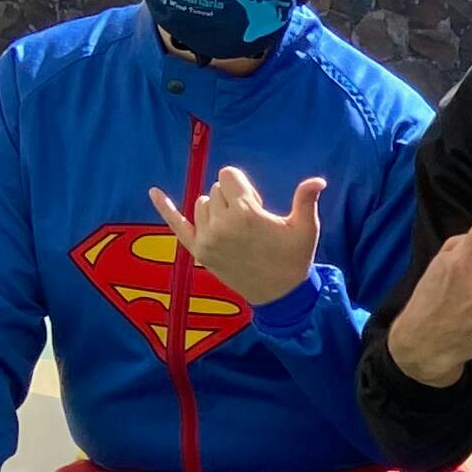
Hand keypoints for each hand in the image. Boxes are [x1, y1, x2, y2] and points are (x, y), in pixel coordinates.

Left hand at [149, 163, 321, 308]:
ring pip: (201, 203)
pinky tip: (153, 192)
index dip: (244, 187)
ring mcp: (206, 238)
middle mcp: (221, 223)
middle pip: (215, 189)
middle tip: (251, 222)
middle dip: (232, 198)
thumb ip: (306, 200)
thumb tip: (318, 181)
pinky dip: (165, 208)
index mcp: (245, 213)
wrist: (280, 295)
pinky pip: (177, 224)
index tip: (257, 204)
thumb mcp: (306, 228)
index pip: (228, 175)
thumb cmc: (294, 258)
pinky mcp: (198, 251)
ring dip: (216, 208)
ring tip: (235, 228)